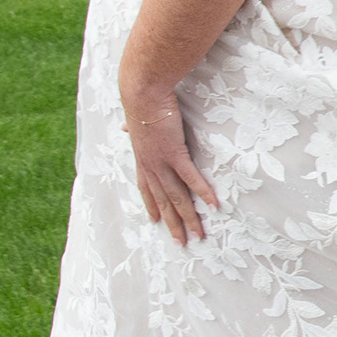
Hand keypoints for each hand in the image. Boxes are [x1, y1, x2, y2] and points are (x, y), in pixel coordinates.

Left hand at [121, 71, 221, 245]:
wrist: (142, 93)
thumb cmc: (141, 102)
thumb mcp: (135, 120)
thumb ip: (133, 128)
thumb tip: (123, 126)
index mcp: (142, 159)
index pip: (146, 189)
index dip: (152, 206)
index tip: (156, 221)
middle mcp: (150, 166)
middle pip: (163, 202)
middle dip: (172, 224)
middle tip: (181, 243)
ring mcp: (162, 163)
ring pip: (176, 198)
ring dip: (188, 218)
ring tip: (198, 235)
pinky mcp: (175, 154)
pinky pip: (191, 179)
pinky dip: (202, 193)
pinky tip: (213, 206)